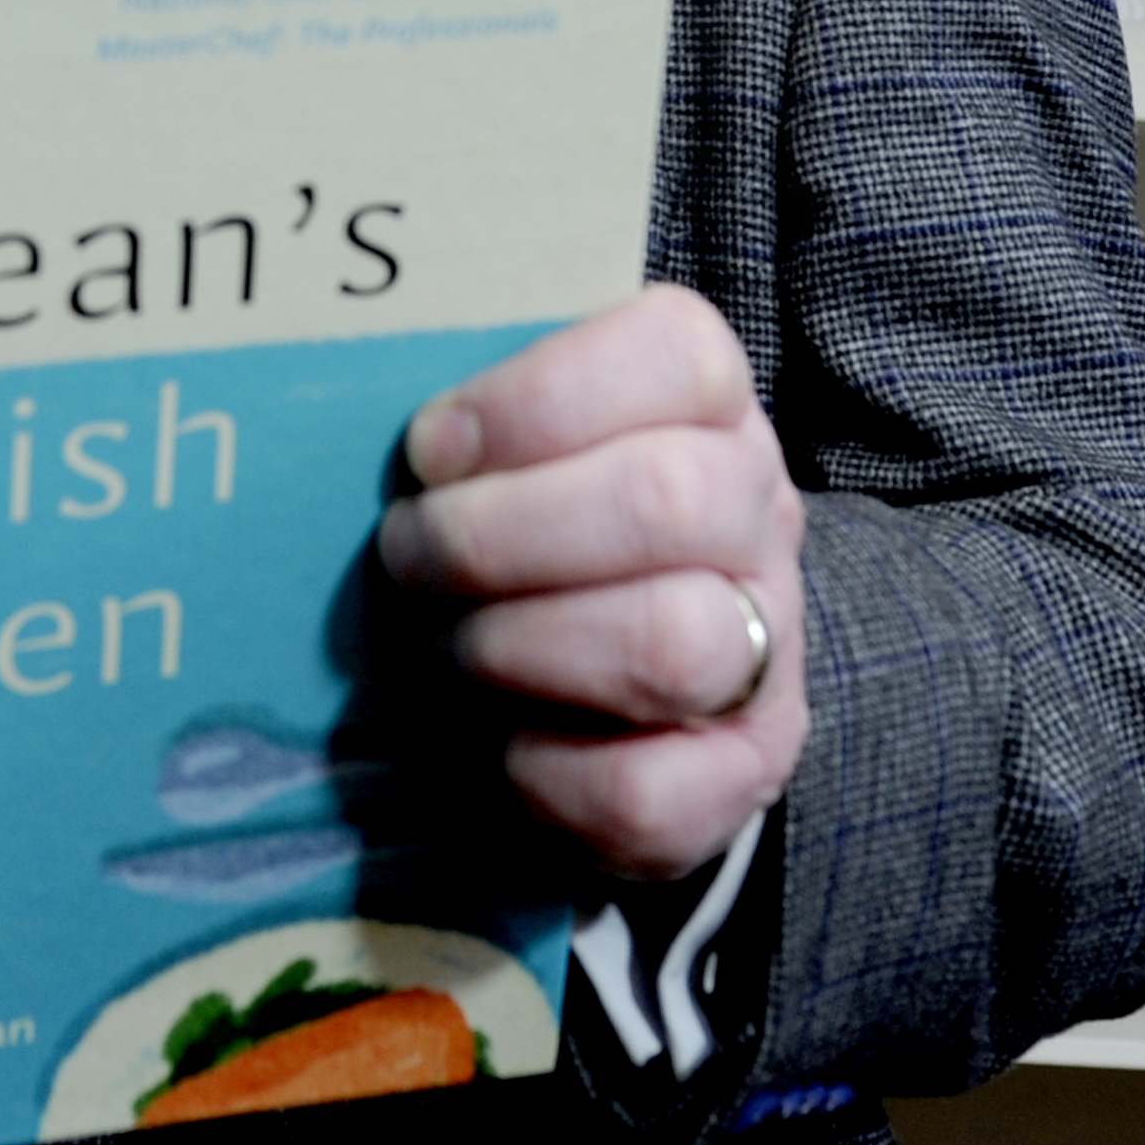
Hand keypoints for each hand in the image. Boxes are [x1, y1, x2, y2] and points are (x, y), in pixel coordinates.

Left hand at [375, 286, 805, 881]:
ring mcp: (769, 650)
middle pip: (665, 499)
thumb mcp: (527, 447)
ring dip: (515, 647)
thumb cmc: (542, 528)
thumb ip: (482, 423)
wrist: (632, 686)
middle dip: (496, 534)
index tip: (430, 448)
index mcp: (713, 405)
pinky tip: (503, 744)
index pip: (674, 355)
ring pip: (667, 644)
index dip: (536, 400)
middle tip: (408, 554)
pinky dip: (544, 773)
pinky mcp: (744, 774)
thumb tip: (376, 431)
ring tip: (447, 645)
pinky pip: (644, 789)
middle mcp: (761, 516)